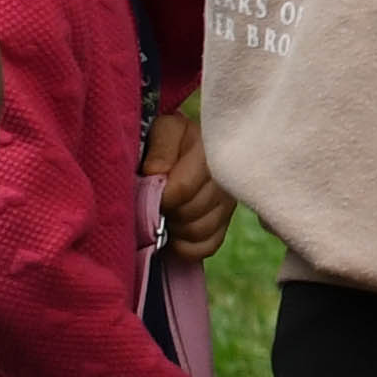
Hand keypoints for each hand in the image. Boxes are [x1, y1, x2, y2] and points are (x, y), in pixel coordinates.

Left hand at [144, 103, 237, 259]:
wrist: (183, 144)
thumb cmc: (168, 137)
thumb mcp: (162, 130)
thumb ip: (159, 150)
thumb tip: (157, 175)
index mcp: (209, 150)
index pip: (183, 189)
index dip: (160, 197)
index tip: (148, 193)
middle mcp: (226, 178)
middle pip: (191, 213)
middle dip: (167, 211)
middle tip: (154, 204)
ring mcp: (229, 202)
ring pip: (200, 231)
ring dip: (175, 228)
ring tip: (164, 214)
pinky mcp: (226, 222)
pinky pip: (208, 246)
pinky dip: (187, 246)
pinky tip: (175, 232)